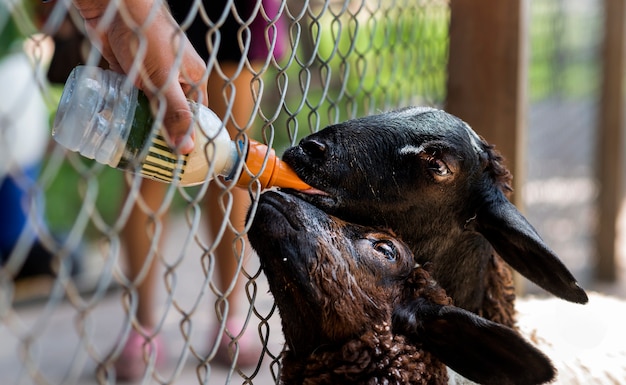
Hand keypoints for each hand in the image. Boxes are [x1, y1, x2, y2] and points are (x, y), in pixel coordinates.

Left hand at [74, 0, 207, 153]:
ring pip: (149, 105)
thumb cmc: (148, 38)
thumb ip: (175, 114)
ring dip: (141, 121)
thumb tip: (186, 149)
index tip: (179, 160)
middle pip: (172, 113)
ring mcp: (152, 73)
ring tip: (132, 146)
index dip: (190, 136)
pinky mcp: (130, 69)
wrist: (115, 6)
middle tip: (153, 159)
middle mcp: (175, 77)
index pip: (197, 114)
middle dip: (162, 133)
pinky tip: (116, 123)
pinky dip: (125, 107)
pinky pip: (131, 95)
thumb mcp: (164, 82)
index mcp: (194, 78)